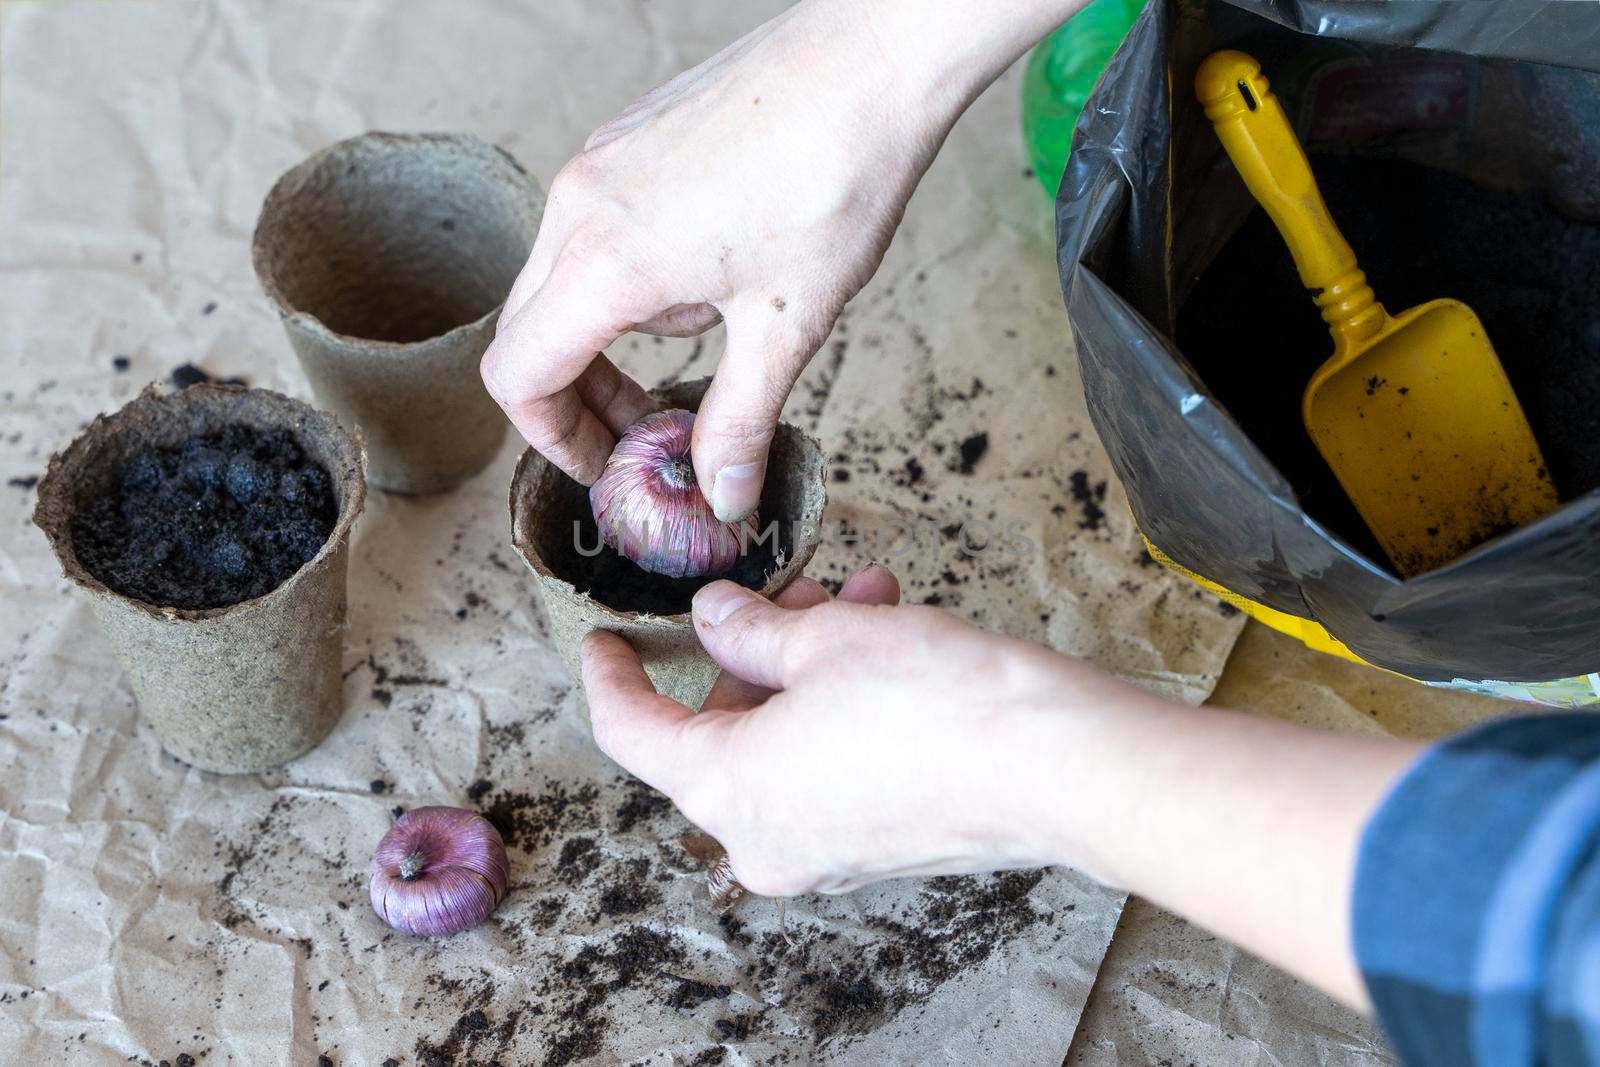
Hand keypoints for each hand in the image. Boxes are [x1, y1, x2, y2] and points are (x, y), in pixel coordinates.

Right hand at [481, 0, 1087, 518]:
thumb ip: (740, 423)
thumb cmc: (833, 177)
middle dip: (577, 397)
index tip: (609, 463)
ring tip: (697, 346)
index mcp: (605, 263)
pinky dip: (621, 281)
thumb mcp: (786, 325)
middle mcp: (578, 208)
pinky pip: (589, 230)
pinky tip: (706, 277)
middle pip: (526, 333)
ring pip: (557, 281)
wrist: (869, 63)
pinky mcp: (623, 141)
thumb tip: (723, 497)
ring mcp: (595, 165)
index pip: (517, 377)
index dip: (553, 439)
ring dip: (604, 339)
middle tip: (649, 430)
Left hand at [581, 564, 1140, 894]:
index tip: (603, 641)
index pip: (634, 733)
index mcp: (729, 794)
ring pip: (782, 741)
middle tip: (788, 592)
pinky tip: (888, 635)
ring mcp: (826, 851)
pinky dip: (842, 705)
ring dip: (808, 666)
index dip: (612, 677)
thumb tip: (716, 617)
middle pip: (718, 732)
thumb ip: (750, 629)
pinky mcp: (879, 844)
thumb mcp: (824, 640)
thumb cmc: (939, 706)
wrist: (1060, 765)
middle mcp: (769, 840)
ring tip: (857, 598)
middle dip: (749, 651)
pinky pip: (830, 764)